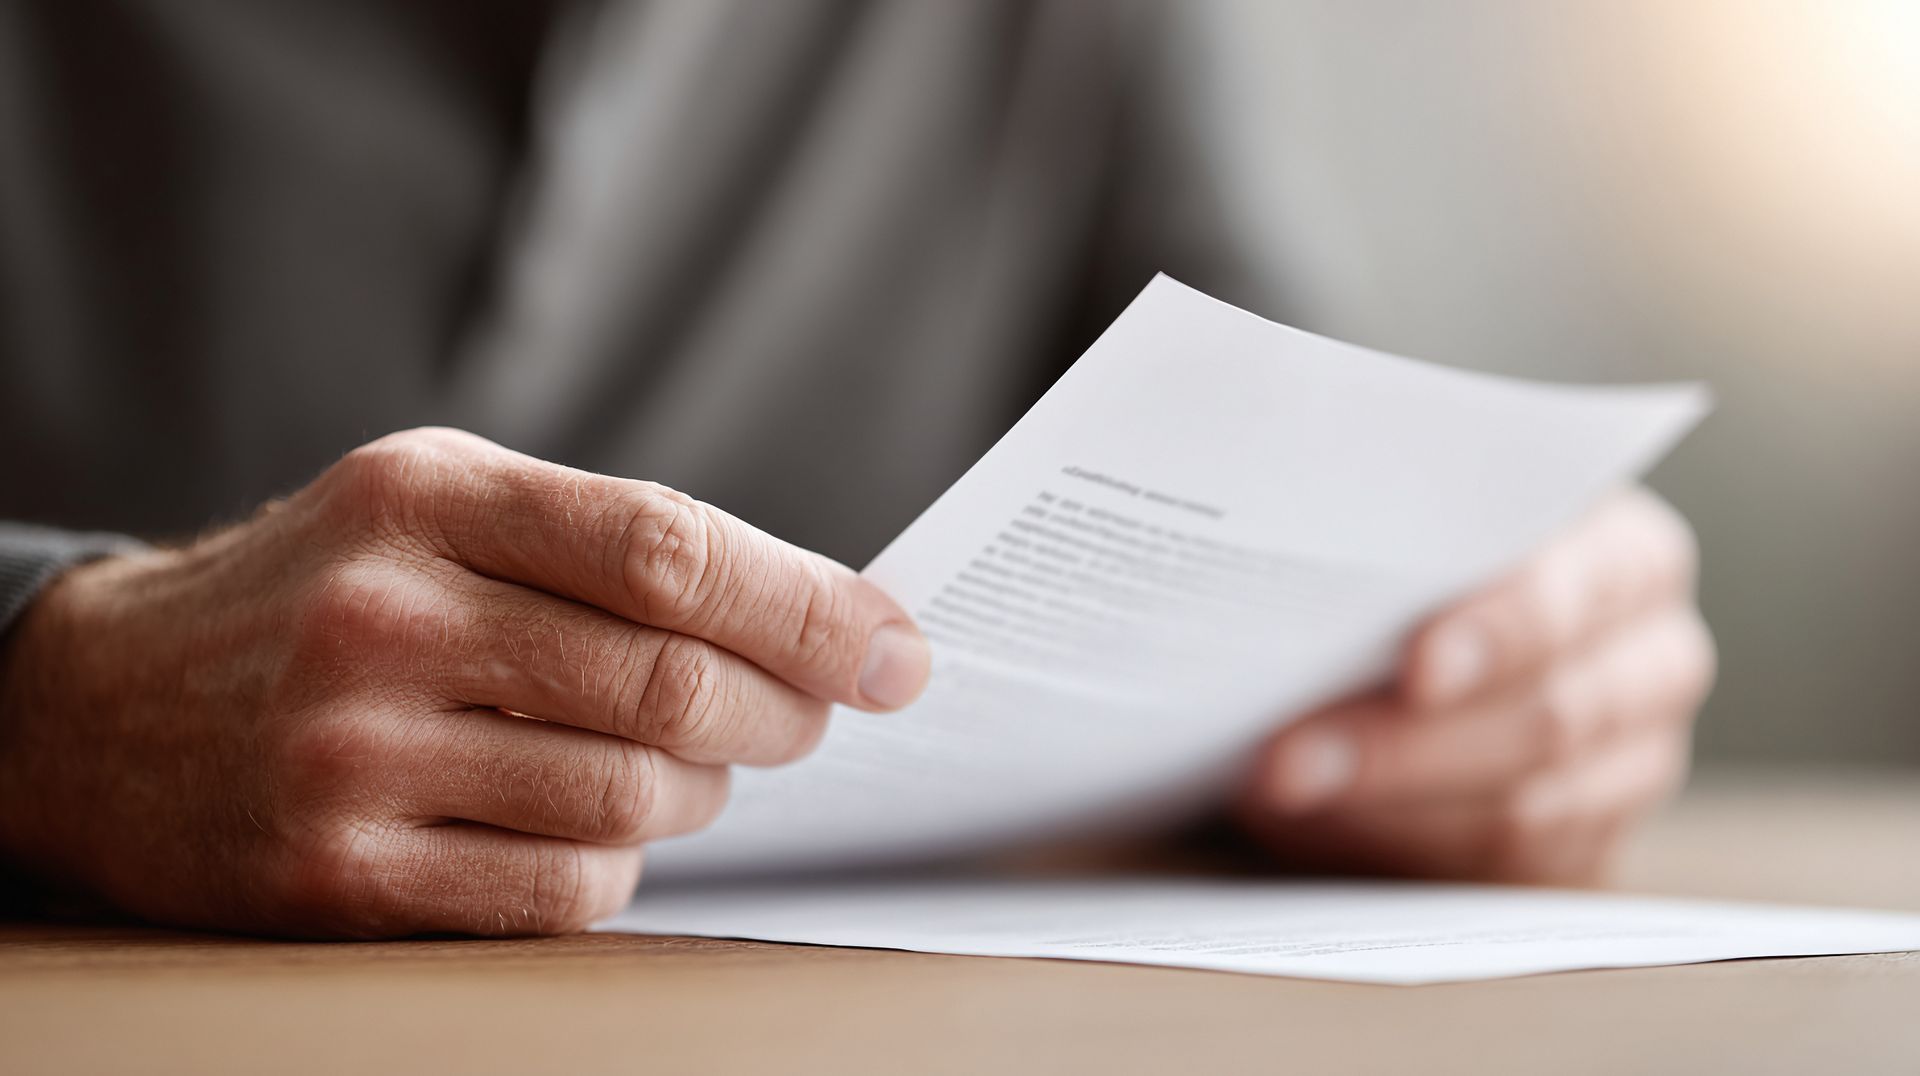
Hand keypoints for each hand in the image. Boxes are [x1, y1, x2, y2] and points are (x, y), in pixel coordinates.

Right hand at [0, 428, 928, 935]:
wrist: (102, 705)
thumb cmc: (320, 594)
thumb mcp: (433, 504)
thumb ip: (606, 541)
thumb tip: (819, 616)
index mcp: (426, 497)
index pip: (666, 550)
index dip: (809, 605)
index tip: (894, 647)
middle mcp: (383, 618)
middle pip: (671, 684)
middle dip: (785, 710)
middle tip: (813, 714)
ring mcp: (352, 756)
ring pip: (632, 800)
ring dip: (704, 793)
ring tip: (693, 767)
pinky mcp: (338, 878)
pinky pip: (564, 892)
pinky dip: (619, 865)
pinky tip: (599, 828)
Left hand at [1234, 487, 1713, 884]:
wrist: (1422, 637)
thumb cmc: (1418, 554)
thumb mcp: (1417, 516)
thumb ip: (1390, 518)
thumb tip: (1296, 543)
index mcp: (1629, 557)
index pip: (1578, 591)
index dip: (1498, 631)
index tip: (1415, 666)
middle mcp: (1654, 660)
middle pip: (1549, 717)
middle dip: (1402, 743)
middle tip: (1286, 759)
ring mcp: (1633, 763)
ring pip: (1524, 806)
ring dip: (1385, 804)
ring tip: (1278, 789)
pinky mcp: (1589, 845)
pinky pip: (1502, 867)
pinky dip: (1399, 845)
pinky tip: (1315, 823)